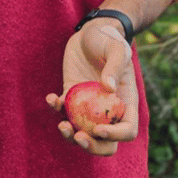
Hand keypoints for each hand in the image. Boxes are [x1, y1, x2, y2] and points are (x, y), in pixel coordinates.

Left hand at [46, 21, 138, 155]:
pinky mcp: (72, 96)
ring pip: (82, 133)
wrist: (91, 31)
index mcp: (126, 102)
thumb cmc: (108, 38)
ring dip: (71, 136)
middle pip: (105, 143)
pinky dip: (55, 108)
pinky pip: (63, 110)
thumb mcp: (116, 47)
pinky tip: (51, 97)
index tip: (98, 128)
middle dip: (92, 147)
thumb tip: (109, 88)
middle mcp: (108, 109)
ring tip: (62, 125)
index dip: (115, 136)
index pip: (126, 130)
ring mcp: (89, 105)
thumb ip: (115, 65)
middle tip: (78, 137)